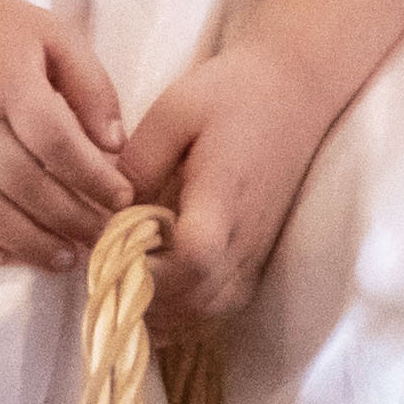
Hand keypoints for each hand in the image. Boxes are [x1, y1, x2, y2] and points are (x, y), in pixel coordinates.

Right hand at [0, 0, 130, 270]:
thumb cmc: (1, 32)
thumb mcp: (57, 37)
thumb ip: (92, 87)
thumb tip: (116, 146)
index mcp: (8, 79)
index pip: (54, 140)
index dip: (91, 177)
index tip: (122, 199)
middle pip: (20, 181)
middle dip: (67, 218)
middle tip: (101, 238)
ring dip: (26, 241)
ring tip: (64, 259)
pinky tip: (7, 257)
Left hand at [126, 41, 335, 324]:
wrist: (297, 91)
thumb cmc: (233, 93)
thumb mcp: (175, 109)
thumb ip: (139, 160)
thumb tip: (106, 211)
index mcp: (224, 194)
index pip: (195, 256)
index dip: (150, 269)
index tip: (113, 253)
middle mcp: (245, 234)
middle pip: (198, 297)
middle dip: (146, 295)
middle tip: (108, 269)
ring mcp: (256, 251)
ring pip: (210, 311)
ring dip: (165, 309)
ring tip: (130, 282)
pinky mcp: (258, 256)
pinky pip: (224, 306)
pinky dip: (188, 312)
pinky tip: (160, 292)